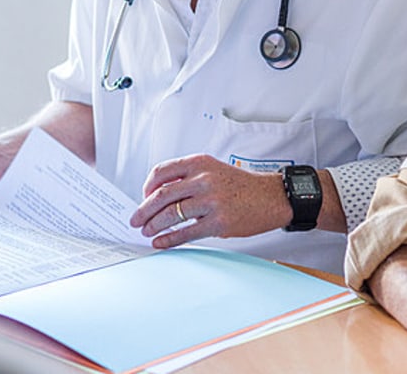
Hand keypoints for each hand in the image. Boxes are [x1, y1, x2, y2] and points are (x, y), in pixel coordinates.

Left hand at [130, 154, 290, 247]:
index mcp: (199, 163)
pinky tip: (161, 242)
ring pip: (171, 214)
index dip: (147, 187)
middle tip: (135, 220)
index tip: (143, 198)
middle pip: (161, 195)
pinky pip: (186, 232)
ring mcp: (211, 201)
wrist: (272, 197)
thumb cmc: (242, 186)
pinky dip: (169, 239)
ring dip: (153, 225)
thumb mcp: (214, 171)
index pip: (161, 172)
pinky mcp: (218, 222)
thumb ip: (189, 179)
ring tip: (147, 232)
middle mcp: (203, 179)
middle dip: (143, 210)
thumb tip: (160, 198)